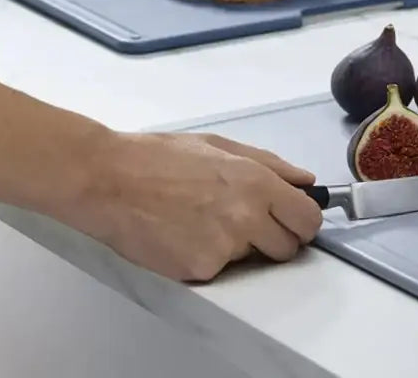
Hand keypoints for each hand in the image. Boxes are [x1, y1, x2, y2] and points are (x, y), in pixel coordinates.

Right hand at [69, 131, 322, 281]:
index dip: (304, 222)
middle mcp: (246, 217)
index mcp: (257, 182)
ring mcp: (223, 248)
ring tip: (205, 220)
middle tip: (248, 222)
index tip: (293, 221)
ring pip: (252, 259)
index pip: (308, 219)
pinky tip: (184, 233)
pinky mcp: (198, 271)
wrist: (110, 180)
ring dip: (241, 247)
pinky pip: (218, 269)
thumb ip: (271, 165)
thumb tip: (306, 181)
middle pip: (287, 248)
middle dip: (276, 238)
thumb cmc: (162, 157)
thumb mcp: (222, 146)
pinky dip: (207, 256)